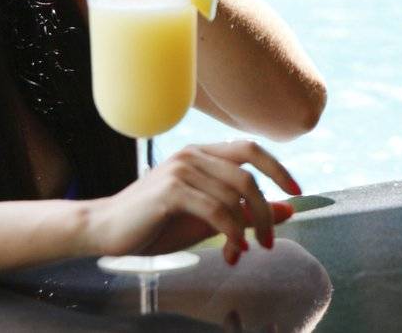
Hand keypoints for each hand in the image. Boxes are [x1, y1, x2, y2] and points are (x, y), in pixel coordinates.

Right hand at [82, 141, 302, 265]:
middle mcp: (193, 155)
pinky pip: (216, 211)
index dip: (278, 168)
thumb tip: (288, 210)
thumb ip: (244, 212)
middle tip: (269, 241)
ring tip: (243, 252)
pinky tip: (232, 251)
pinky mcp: (171, 190)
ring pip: (235, 196)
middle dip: (266, 211)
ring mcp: (181, 170)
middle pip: (248, 175)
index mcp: (201, 154)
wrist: (105, 230)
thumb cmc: (154, 225)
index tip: (297, 191)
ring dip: (246, 230)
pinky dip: (232, 233)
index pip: (250, 149)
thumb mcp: (206, 219)